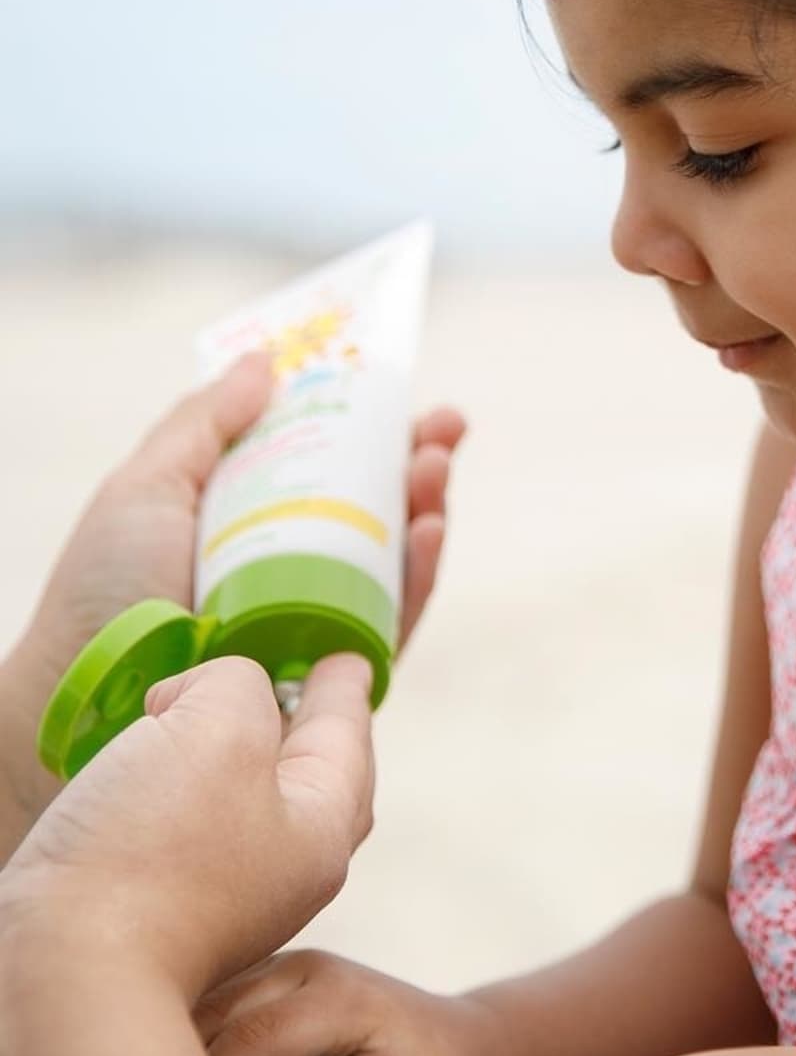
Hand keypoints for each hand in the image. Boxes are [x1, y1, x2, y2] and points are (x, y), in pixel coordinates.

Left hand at [0, 353, 464, 850]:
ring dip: (429, 506)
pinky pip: (396, 618)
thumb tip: (267, 361)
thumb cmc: (104, 592)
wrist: (91, 695)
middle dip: (419, 460)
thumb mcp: (147, 485)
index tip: (403, 392)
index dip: (374, 428)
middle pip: (378, 506)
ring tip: (435, 464)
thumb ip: (204, 421)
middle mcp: (295, 565)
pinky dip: (421, 573)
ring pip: (397, 558)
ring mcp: (321, 617)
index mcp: (254, 517)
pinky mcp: (337, 670)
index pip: (331, 465)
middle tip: (445, 425)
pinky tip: (428, 529)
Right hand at [0, 652, 376, 1004]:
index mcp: (322, 826)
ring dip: (247, 758)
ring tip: (232, 719)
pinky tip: (166, 776)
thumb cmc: (152, 855)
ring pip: (255, 806)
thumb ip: (235, 685)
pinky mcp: (162, 910)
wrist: (65, 976)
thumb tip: (193, 702)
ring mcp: (225, 895)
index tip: (346, 662)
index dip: (342, 688)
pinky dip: (194, 792)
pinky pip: (198, 833)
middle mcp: (285, 869)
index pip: (344, 734)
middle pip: (318, 777)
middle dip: (313, 727)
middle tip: (309, 686)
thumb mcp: (219, 728)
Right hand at [196, 949, 499, 1055]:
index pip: (249, 1041)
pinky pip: (215, 1003)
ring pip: (205, 1002)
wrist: (461, 1047)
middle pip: (215, 1012)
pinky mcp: (274, 980)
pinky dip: (189, 1034)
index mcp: (343, 1000)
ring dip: (174, 1041)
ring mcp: (288, 967)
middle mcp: (310, 970)